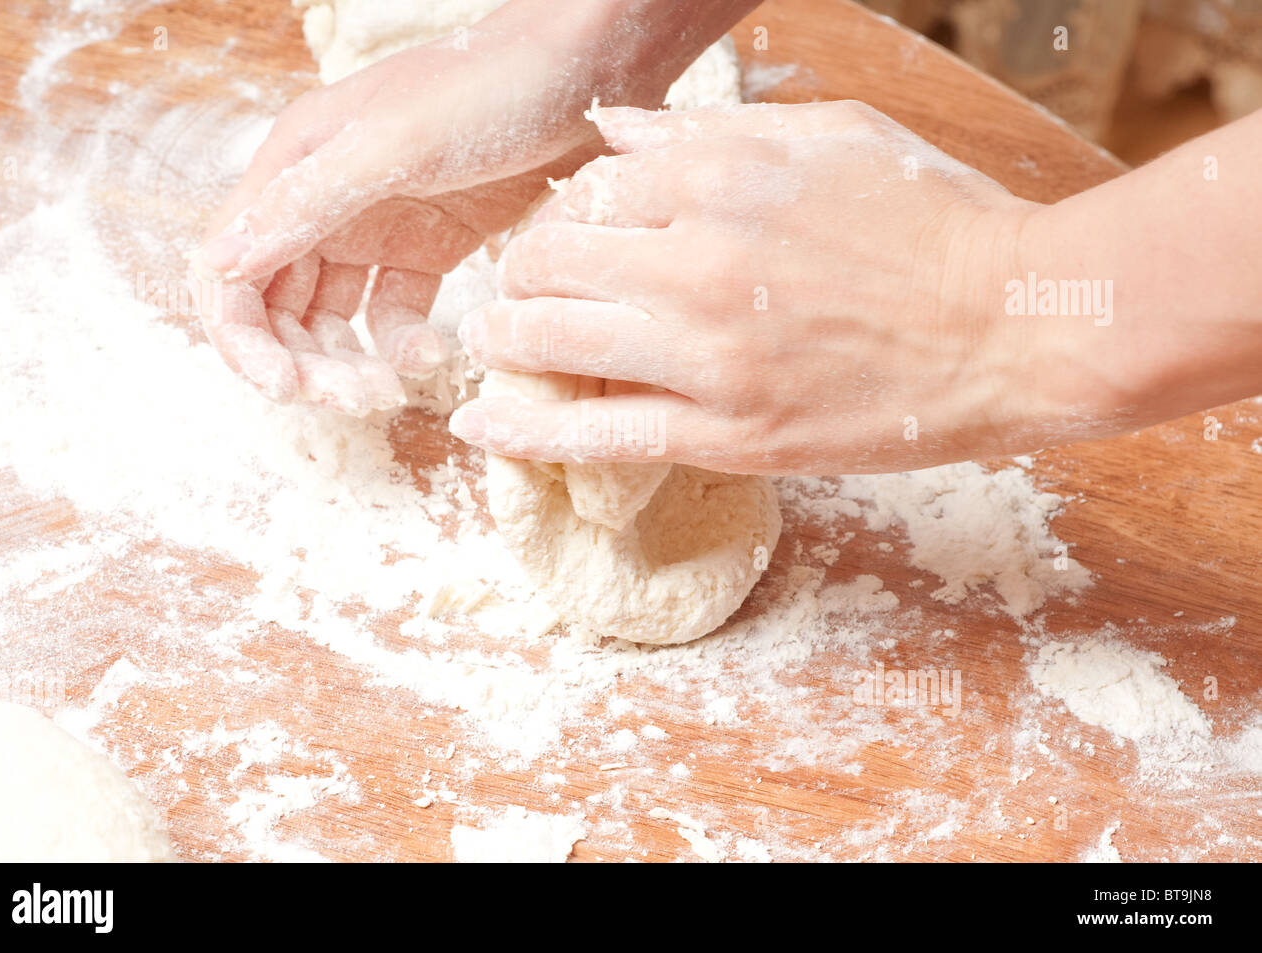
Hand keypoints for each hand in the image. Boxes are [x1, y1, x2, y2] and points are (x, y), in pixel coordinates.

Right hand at [189, 21, 607, 414]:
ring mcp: (375, 228)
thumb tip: (220, 264)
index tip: (287, 386)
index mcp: (291, 168)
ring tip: (388, 390)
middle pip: (279, 307)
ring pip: (333, 319)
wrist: (579, 74)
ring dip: (347, 363)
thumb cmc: (484, 89)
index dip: (245, 337)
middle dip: (304, 362)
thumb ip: (305, 205)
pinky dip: (404, 343)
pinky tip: (434, 353)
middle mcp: (321, 202)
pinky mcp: (427, 247)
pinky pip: (395, 313)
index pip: (230, 270)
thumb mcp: (391, 146)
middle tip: (354, 397)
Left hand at [449, 100, 1043, 473]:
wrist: (1018, 325)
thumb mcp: (831, 139)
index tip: (569, 236)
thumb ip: (706, 136)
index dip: (565, 214)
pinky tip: (480, 425)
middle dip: (522, 274)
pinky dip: (526, 429)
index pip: (587, 189)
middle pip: (549, 262)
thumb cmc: (936, 224)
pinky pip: (596, 434)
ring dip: (507, 340)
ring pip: (553, 341)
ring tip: (494, 344)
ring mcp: (706, 355)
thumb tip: (609, 131)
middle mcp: (695, 260)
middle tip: (519, 291)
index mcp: (720, 177)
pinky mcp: (726, 434)